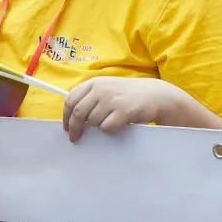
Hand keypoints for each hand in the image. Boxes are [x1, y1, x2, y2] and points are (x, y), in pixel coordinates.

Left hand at [61, 77, 182, 142]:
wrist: (155, 95)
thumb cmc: (128, 95)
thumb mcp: (107, 88)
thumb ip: (90, 97)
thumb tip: (71, 117)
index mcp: (95, 82)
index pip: (71, 99)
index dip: (66, 116)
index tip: (66, 127)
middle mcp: (102, 89)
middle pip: (78, 113)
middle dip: (74, 128)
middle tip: (75, 138)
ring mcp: (113, 99)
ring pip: (93, 122)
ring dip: (98, 127)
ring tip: (109, 122)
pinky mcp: (124, 111)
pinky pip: (107, 128)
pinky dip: (110, 130)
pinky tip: (119, 124)